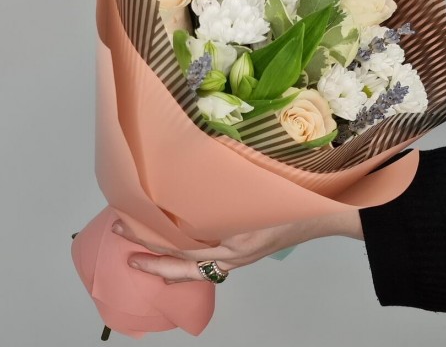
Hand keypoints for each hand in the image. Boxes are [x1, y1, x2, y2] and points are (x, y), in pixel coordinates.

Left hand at [112, 210, 362, 283]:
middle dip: (153, 264)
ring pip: (196, 268)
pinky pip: (211, 262)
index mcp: (232, 245)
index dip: (151, 247)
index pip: (181, 252)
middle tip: (126, 252)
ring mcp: (240, 257)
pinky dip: (192, 260)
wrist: (320, 213)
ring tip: (147, 254)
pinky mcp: (246, 251)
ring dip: (171, 264)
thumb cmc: (288, 202)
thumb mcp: (250, 195)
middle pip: (184, 268)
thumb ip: (221, 193)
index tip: (125, 235)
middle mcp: (233, 257)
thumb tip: (188, 177)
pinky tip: (183, 249)